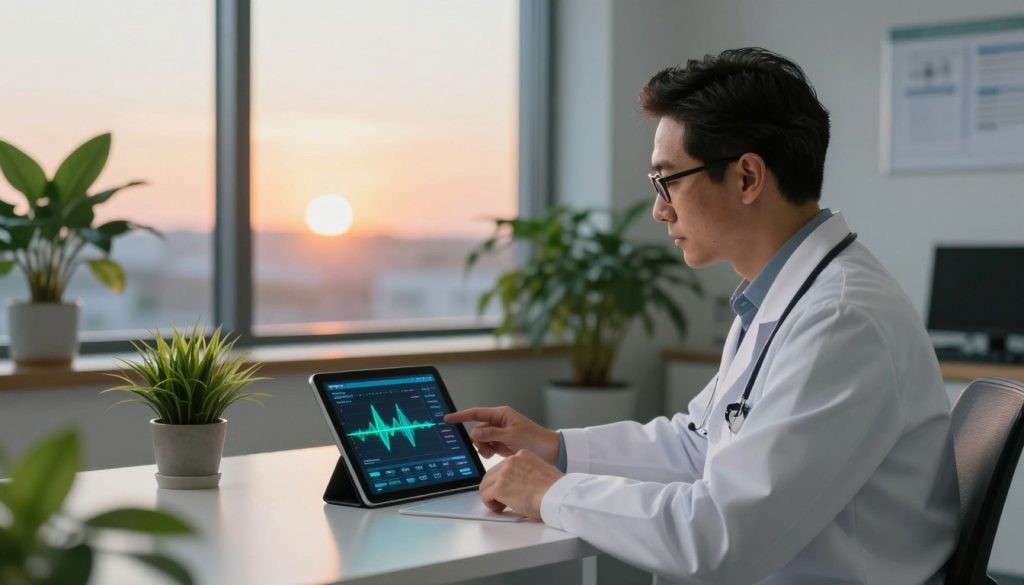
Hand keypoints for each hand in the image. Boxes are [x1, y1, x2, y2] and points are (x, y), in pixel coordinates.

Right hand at [444, 406, 559, 464]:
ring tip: (492, 452)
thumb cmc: (534, 439)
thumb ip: (491, 434)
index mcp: (501, 414)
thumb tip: (474, 433)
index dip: (461, 416)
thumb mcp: (511, 436)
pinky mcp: (501, 443)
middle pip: (477, 428)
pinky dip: (486, 451)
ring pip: (480, 439)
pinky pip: (486, 446)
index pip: (476, 413)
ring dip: (482, 446)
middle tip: (486, 448)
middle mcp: (498, 422)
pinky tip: (493, 454)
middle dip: (477, 439)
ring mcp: (499, 433)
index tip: (448, 419)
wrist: (549, 451)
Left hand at [479, 449, 563, 519]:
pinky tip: (500, 508)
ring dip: (490, 496)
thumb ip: (526, 473)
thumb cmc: (555, 489)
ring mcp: (504, 473)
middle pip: (491, 475)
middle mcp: (511, 461)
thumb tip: (518, 485)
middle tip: (501, 500)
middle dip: (494, 489)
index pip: (503, 467)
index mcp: (522, 456)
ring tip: (500, 505)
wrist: (557, 496)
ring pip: (485, 485)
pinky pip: (485, 496)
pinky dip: (490, 504)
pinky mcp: (500, 487)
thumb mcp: (540, 471)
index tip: (506, 490)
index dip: (502, 481)